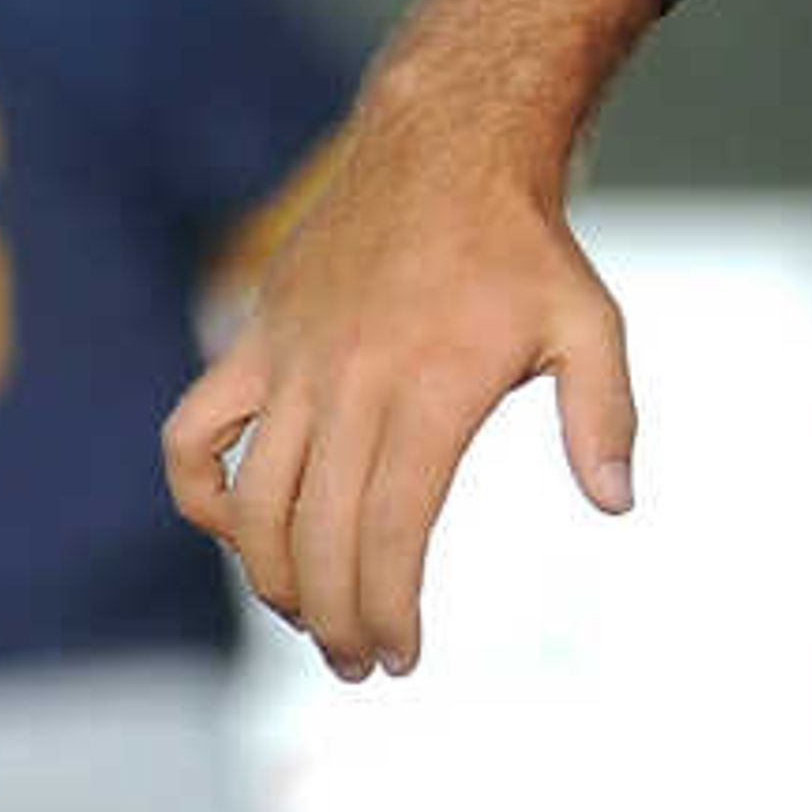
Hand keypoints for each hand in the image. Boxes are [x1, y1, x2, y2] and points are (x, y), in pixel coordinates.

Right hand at [162, 0, 652, 676]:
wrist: (444, 145)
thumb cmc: (526, 247)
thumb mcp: (590, 325)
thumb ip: (606, 417)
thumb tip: (616, 504)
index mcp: (430, 392)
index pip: (387, 532)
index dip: (385, 608)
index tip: (400, 657)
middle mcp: (349, 383)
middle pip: (319, 535)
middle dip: (333, 618)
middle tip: (357, 666)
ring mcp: (291, 361)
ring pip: (251, 499)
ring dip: (271, 577)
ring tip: (308, 621)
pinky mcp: (255, 339)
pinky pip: (194, 431)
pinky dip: (200, 492)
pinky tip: (236, 530)